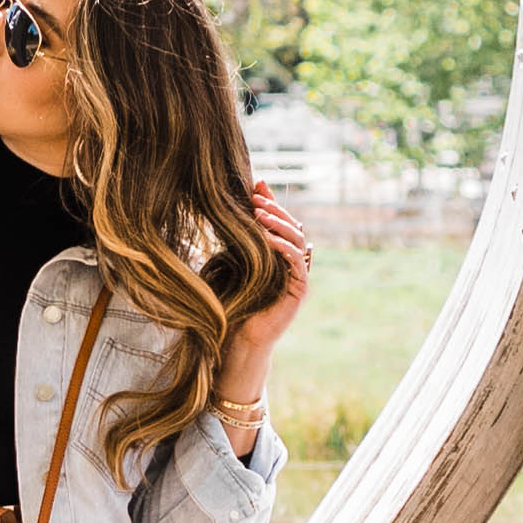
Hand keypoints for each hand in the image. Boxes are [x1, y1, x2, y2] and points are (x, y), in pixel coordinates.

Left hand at [216, 193, 312, 415]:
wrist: (242, 339)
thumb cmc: (235, 303)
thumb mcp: (232, 263)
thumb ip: (236, 239)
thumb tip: (221, 210)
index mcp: (280, 255)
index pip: (280, 221)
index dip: (271, 201)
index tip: (255, 183)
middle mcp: (294, 262)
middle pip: (292, 225)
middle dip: (274, 207)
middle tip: (255, 194)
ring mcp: (300, 275)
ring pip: (297, 239)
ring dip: (278, 222)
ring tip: (258, 212)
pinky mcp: (301, 289)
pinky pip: (297, 261)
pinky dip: (283, 246)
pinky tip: (267, 237)